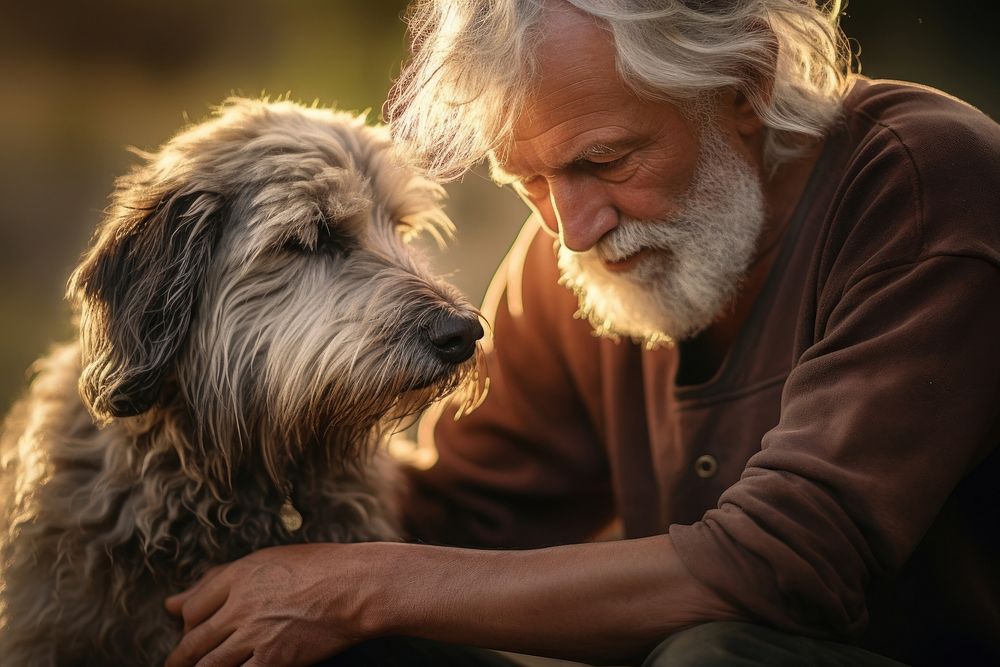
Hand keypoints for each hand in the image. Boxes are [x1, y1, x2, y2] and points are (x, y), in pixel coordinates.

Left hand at [164, 543, 381, 666]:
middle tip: (174, 665)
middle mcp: (239, 607)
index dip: (186, 622)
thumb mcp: (269, 560)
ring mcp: (254, 636)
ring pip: (209, 665)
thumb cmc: (322, 567)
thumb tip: (174, 601)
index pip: (192, 606)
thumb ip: (219, 579)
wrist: (356, 587)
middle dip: (179, 657)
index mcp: (238, 577)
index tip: (187, 630)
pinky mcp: (273, 660)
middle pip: (194, 639)